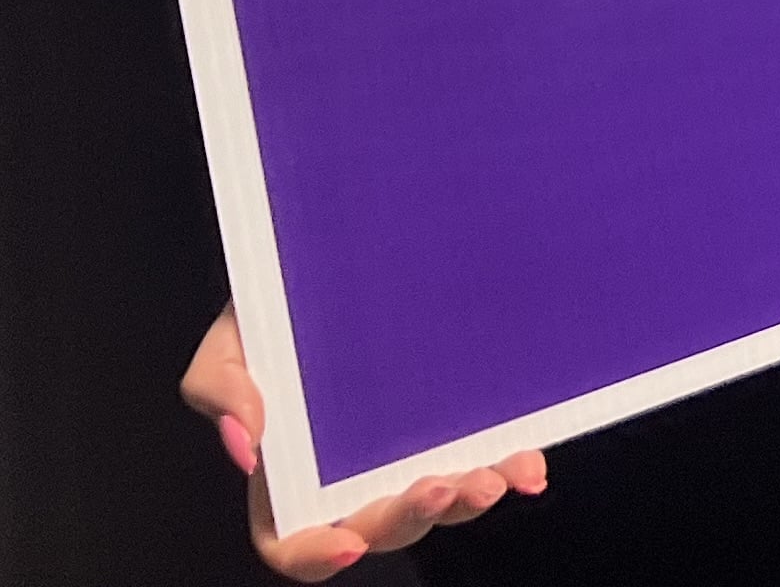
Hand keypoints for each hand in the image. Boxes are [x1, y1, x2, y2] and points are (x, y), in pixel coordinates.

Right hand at [186, 308, 541, 575]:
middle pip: (381, 525)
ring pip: (443, 501)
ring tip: (492, 476)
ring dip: (469, 499)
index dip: (319, 553)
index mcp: (290, 476)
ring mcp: (413, 450)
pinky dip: (513, 468)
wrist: (334, 256)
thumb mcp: (230, 343)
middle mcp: (354, 476)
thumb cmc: (273, 313)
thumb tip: (249, 448)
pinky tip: (529, 465)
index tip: (349, 542)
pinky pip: (490, 457)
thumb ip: (220, 390)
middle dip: (413, 516)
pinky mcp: (462, 422)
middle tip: (441, 487)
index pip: (294, 541)